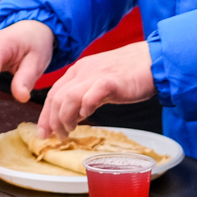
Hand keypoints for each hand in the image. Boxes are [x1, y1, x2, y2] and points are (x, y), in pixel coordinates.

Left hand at [36, 42, 154, 139]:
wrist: (152, 60)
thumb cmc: (128, 74)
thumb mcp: (99, 84)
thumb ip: (85, 98)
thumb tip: (73, 117)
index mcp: (78, 71)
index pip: (54, 94)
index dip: (45, 115)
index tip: (44, 132)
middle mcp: (83, 71)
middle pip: (57, 97)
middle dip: (52, 121)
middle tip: (58, 137)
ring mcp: (97, 75)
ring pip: (69, 97)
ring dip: (66, 117)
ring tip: (70, 131)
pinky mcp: (112, 81)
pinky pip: (93, 93)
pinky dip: (86, 106)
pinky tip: (86, 115)